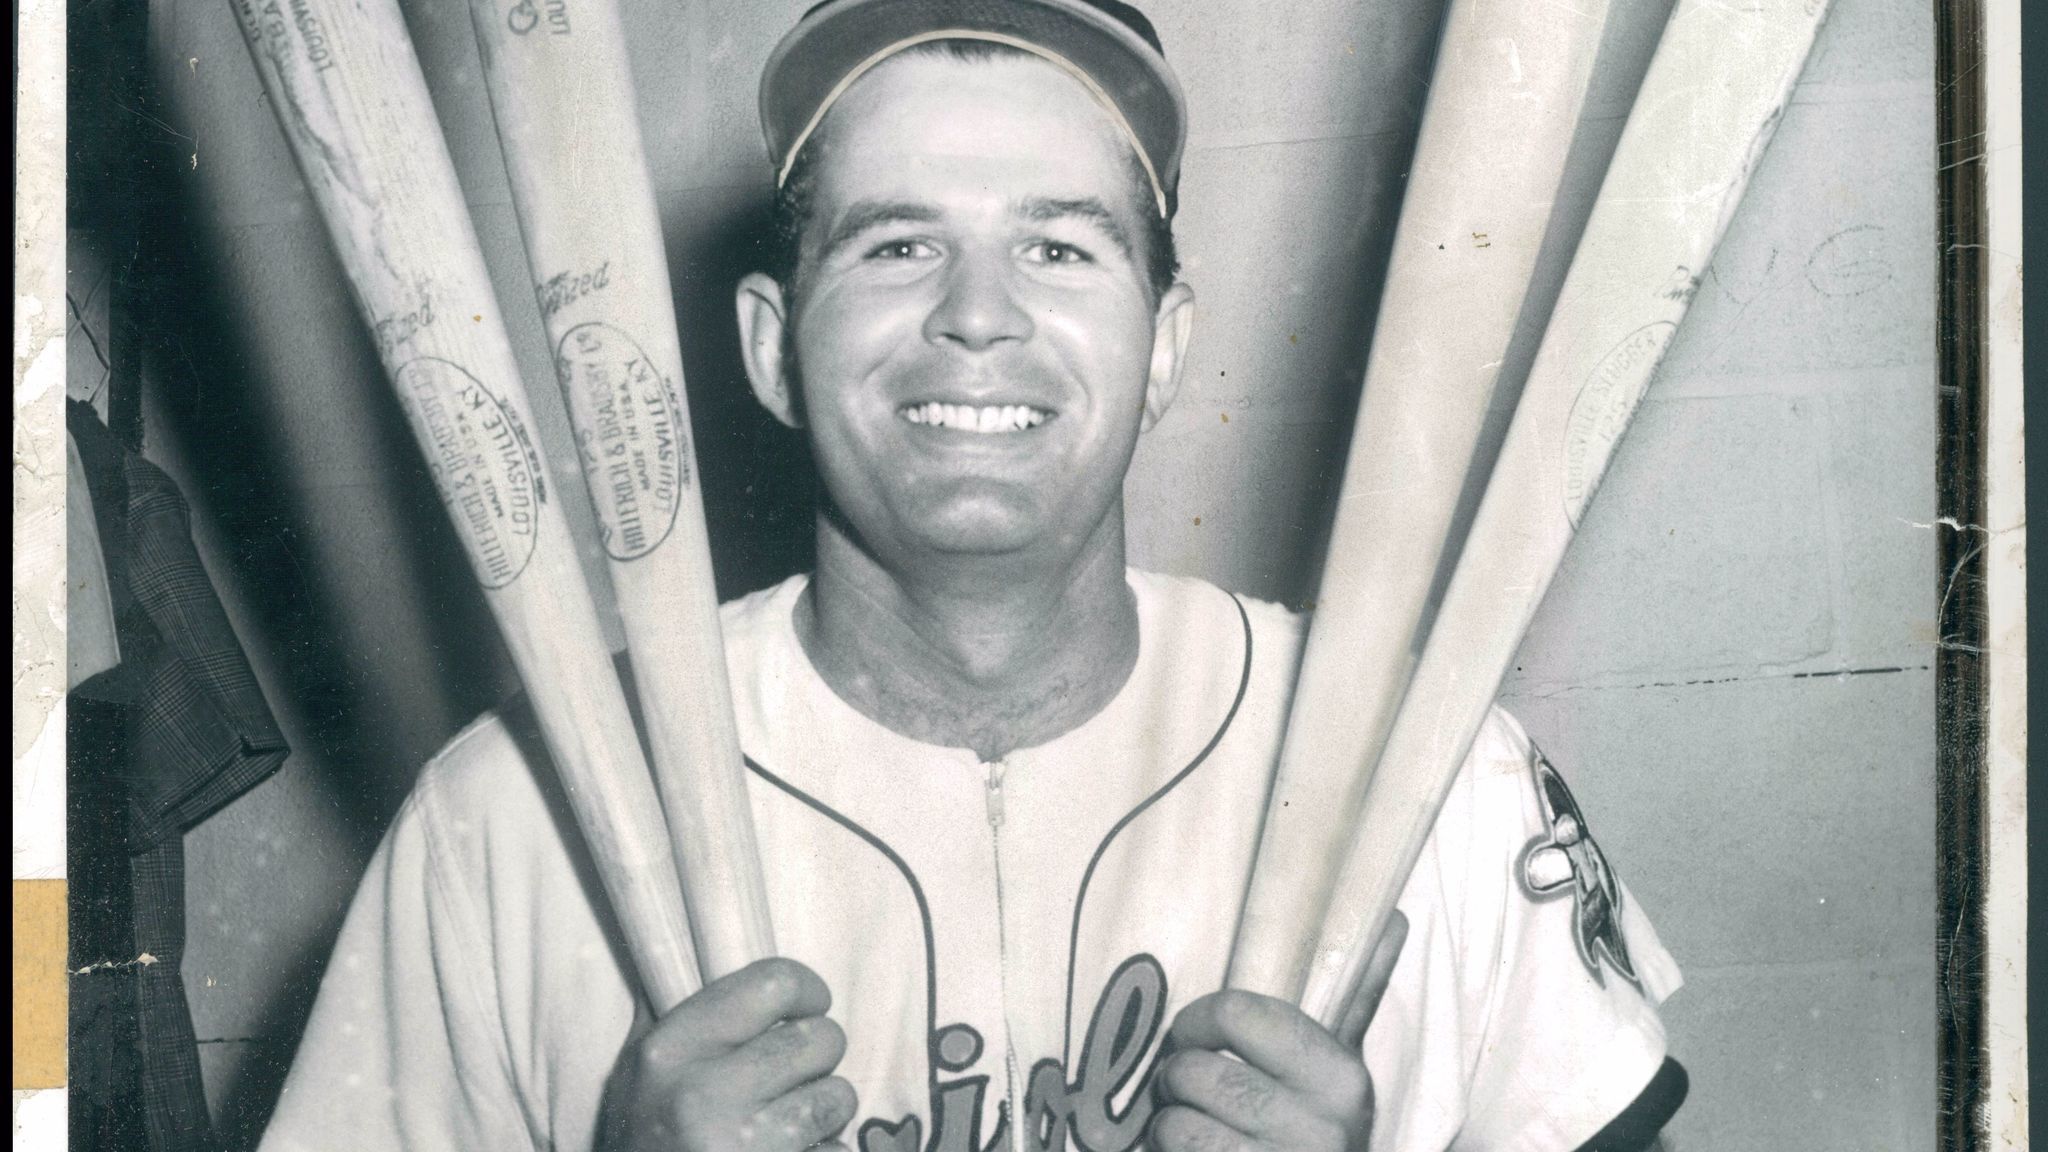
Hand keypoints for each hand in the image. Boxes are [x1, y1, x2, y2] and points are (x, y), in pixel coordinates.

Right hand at [597, 957, 857, 1151]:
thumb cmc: (643, 1139)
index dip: (806, 990)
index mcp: (671, 1050)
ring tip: (788, 1122)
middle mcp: (704, 1096)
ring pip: (837, 1097)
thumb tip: (723, 960)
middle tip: (793, 1076)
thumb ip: (683, 1017)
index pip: (774, 983)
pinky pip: (837, 1151)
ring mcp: (744, 1146)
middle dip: (819, 1057)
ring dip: (825, 1109)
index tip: (810, 1006)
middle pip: (820, 1038)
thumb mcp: (640, 1071)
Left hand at [1151, 913, 1408, 1151]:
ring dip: (1169, 1121)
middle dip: (1176, 1075)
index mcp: (1340, 1077)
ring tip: (1191, 1122)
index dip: (1198, 1019)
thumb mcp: (1338, 1066)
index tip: (1195, 1032)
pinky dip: (1166, 1150)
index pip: (1237, 1014)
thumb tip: (1395, 916)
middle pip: (1196, 1070)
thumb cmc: (1319, 1125)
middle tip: (1185, 1083)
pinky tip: (1196, 1151)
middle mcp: (1317, 1128)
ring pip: (1175, 1122)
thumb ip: (1359, 992)